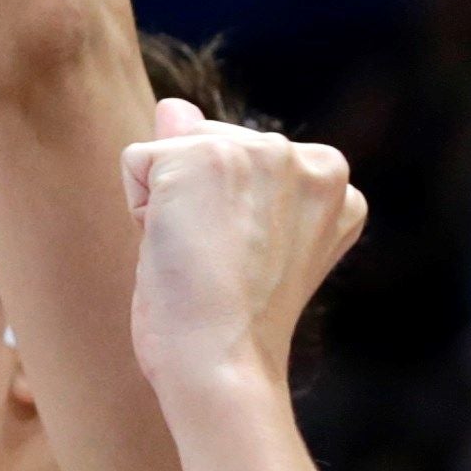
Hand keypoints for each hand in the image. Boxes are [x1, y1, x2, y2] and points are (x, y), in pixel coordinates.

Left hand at [124, 98, 367, 390]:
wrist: (223, 364)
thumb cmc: (233, 323)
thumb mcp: (241, 237)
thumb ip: (221, 165)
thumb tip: (174, 106)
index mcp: (333, 182)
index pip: (248, 165)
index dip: (229, 216)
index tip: (247, 264)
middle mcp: (311, 157)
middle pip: (212, 148)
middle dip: (198, 201)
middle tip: (220, 265)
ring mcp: (262, 151)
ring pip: (176, 151)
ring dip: (170, 205)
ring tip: (203, 258)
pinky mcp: (206, 155)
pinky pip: (137, 161)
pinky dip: (138, 208)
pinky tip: (175, 248)